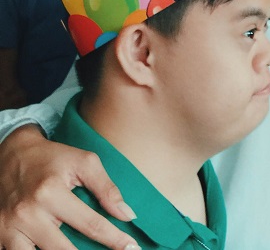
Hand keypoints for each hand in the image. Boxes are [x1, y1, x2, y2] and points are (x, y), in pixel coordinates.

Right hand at [0, 125, 138, 249]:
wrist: (12, 154)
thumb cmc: (54, 158)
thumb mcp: (84, 162)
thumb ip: (106, 188)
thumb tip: (128, 215)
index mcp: (51, 192)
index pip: (90, 224)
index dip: (114, 239)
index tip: (131, 248)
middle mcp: (28, 213)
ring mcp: (9, 228)